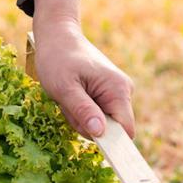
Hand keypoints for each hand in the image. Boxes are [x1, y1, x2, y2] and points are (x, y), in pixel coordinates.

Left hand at [32, 0, 134, 138]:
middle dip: (85, 124)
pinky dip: (78, 111)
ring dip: (78, 117)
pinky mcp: (105, 94)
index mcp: (118, 90)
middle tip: (66, 105)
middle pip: (109, 129)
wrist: (57, 37)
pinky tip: (70, 96)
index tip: (91, 145)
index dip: (111, 143)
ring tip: (67, 97)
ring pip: (98, 123)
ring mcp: (115, 93)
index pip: (125, 130)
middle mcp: (123, 92)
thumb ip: (83, 110)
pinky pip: (93, 114)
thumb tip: (100, 134)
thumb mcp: (64, 88)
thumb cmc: (57, 59)